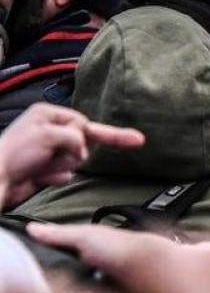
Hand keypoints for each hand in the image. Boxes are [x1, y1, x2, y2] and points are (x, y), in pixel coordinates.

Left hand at [0, 104, 143, 207]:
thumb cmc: (15, 153)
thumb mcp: (49, 134)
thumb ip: (75, 136)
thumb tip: (82, 151)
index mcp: (47, 115)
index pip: (82, 122)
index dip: (86, 134)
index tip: (103, 142)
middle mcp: (48, 131)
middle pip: (82, 140)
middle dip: (75, 151)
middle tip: (112, 145)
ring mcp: (46, 151)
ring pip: (75, 158)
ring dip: (63, 164)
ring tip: (42, 166)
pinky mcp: (44, 170)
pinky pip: (65, 173)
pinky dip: (56, 176)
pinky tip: (41, 177)